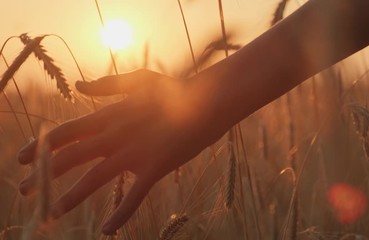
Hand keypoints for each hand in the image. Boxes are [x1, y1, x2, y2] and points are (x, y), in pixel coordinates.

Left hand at [17, 69, 216, 234]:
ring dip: (71, 197)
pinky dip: (120, 215)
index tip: (21, 160)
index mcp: (110, 115)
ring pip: (94, 179)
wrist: (207, 100)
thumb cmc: (176, 88)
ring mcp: (134, 152)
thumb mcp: (140, 80)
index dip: (41, 146)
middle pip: (70, 157)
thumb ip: (108, 84)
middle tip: (23, 190)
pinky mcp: (156, 167)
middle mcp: (116, 135)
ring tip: (52, 213)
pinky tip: (106, 230)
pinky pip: (134, 196)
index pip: (65, 132)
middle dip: (43, 175)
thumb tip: (78, 86)